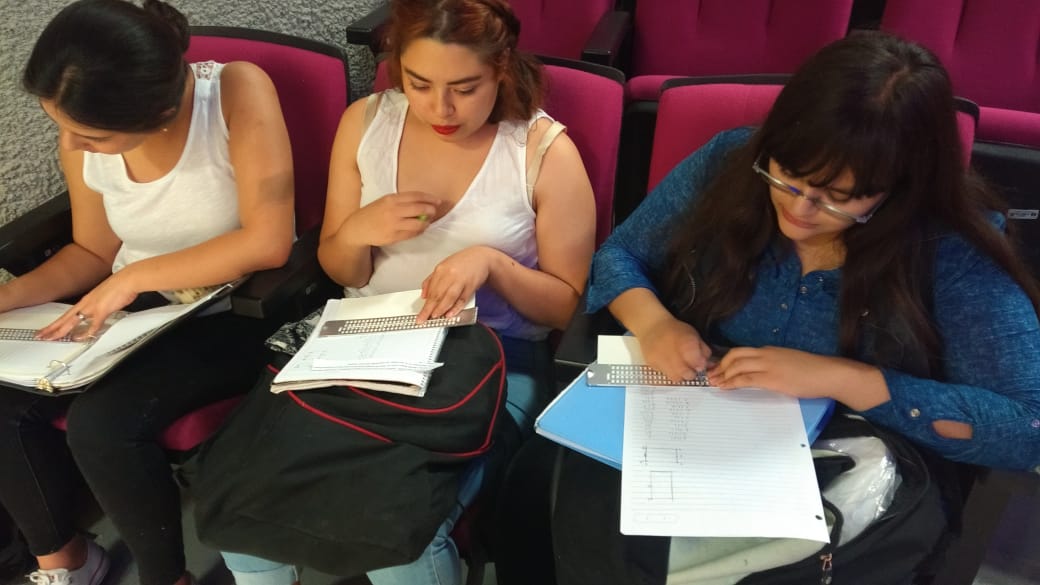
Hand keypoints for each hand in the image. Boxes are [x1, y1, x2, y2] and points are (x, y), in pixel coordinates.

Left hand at [36, 272, 137, 340]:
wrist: (128, 279)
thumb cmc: (120, 286)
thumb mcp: (106, 296)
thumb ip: (101, 304)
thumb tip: (101, 311)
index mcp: (86, 300)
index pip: (67, 314)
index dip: (57, 323)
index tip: (49, 329)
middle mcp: (86, 304)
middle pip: (64, 319)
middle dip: (52, 328)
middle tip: (41, 335)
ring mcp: (92, 307)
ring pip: (72, 321)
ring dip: (61, 330)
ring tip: (52, 338)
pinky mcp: (102, 310)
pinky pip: (92, 325)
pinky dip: (86, 333)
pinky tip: (81, 338)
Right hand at [345, 191, 439, 246]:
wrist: (358, 228)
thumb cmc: (373, 213)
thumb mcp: (384, 201)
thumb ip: (401, 201)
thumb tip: (421, 203)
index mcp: (391, 199)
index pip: (415, 196)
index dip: (429, 198)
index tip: (437, 200)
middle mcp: (393, 210)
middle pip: (419, 209)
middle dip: (430, 210)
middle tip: (434, 211)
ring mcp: (394, 224)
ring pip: (418, 224)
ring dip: (426, 223)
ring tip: (427, 222)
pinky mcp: (394, 236)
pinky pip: (412, 234)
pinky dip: (419, 231)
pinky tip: (419, 229)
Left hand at [417, 246, 493, 322]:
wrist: (481, 258)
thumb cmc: (462, 263)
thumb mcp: (443, 266)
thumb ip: (431, 280)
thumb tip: (424, 295)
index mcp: (441, 270)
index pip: (430, 290)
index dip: (425, 304)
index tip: (420, 313)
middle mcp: (450, 275)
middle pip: (437, 295)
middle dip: (429, 309)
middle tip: (423, 318)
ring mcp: (461, 281)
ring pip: (449, 298)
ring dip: (441, 309)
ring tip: (435, 317)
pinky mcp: (471, 286)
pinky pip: (462, 300)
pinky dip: (455, 308)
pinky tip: (449, 314)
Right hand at [638, 316, 712, 382]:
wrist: (652, 326)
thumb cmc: (675, 330)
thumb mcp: (693, 334)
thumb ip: (703, 350)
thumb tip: (709, 364)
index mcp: (687, 344)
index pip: (699, 365)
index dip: (701, 366)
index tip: (700, 364)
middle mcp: (674, 353)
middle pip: (688, 374)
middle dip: (692, 373)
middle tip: (690, 367)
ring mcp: (662, 360)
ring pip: (676, 378)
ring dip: (680, 375)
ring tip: (680, 367)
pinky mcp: (653, 364)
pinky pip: (664, 375)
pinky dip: (669, 372)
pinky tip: (669, 364)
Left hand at [708, 346, 869, 399]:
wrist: (828, 373)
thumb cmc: (811, 371)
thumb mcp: (787, 363)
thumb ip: (772, 366)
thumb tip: (759, 375)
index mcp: (769, 350)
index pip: (740, 352)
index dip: (725, 360)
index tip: (716, 368)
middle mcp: (766, 354)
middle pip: (734, 356)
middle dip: (719, 366)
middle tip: (709, 376)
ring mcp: (769, 365)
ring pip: (737, 366)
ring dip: (722, 375)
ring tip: (713, 383)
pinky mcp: (772, 378)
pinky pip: (746, 378)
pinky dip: (732, 382)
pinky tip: (725, 387)